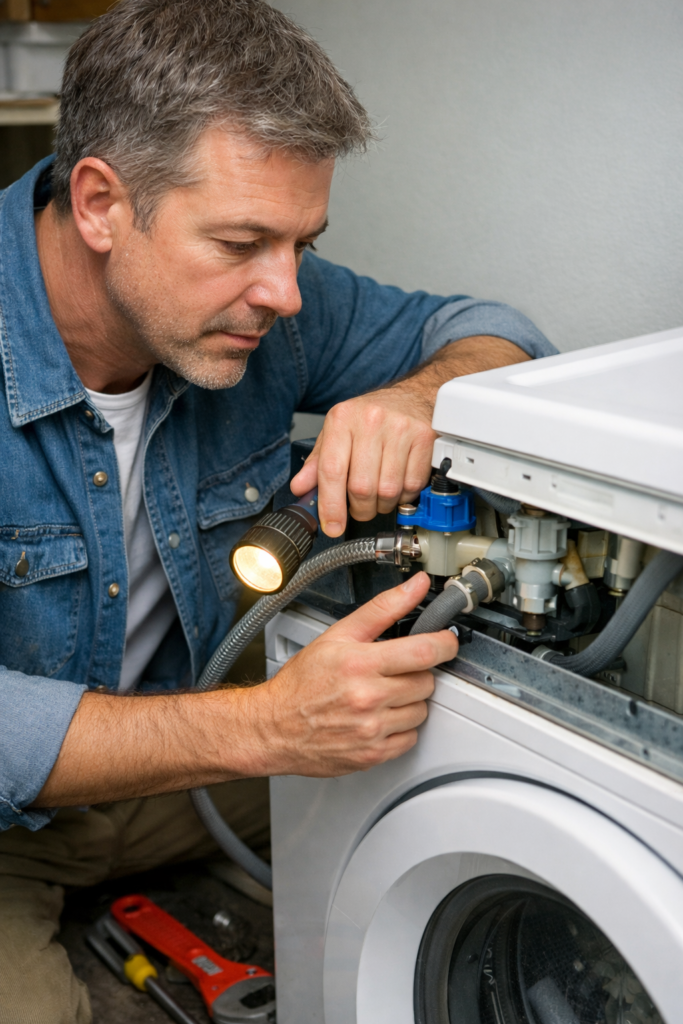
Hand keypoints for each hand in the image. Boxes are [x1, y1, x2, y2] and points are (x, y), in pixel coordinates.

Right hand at [237, 572, 456, 776]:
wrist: (274, 727)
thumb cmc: (302, 682)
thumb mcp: (338, 635)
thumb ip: (383, 608)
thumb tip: (415, 586)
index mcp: (360, 664)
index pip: (424, 652)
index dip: (444, 644)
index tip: (445, 641)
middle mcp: (368, 698)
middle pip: (426, 682)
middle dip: (417, 673)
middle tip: (394, 670)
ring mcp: (371, 730)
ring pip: (421, 711)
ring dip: (410, 701)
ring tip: (383, 694)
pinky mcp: (373, 755)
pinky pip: (410, 739)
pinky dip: (401, 728)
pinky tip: (379, 716)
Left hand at [291, 382, 436, 536]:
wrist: (409, 398)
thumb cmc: (369, 418)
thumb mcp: (336, 433)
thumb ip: (317, 462)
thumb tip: (300, 488)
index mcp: (342, 419)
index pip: (331, 471)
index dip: (331, 506)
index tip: (332, 526)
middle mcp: (370, 421)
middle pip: (361, 487)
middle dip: (360, 509)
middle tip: (360, 508)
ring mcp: (400, 429)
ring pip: (388, 491)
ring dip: (383, 504)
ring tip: (379, 495)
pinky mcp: (424, 439)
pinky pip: (412, 485)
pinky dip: (404, 496)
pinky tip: (398, 485)